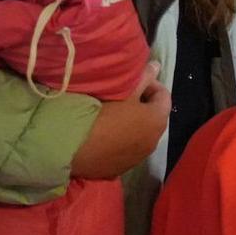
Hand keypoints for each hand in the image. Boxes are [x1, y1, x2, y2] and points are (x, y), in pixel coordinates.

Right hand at [70, 65, 168, 179]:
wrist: (71, 147)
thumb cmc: (101, 113)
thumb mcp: (123, 91)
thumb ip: (143, 78)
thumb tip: (157, 66)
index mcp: (158, 120)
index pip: (164, 95)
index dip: (150, 84)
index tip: (133, 80)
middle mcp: (155, 141)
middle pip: (154, 116)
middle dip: (142, 104)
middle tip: (122, 95)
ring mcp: (139, 157)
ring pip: (141, 134)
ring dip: (133, 123)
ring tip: (112, 114)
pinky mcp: (121, 168)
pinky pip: (127, 149)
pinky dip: (122, 139)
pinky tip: (104, 134)